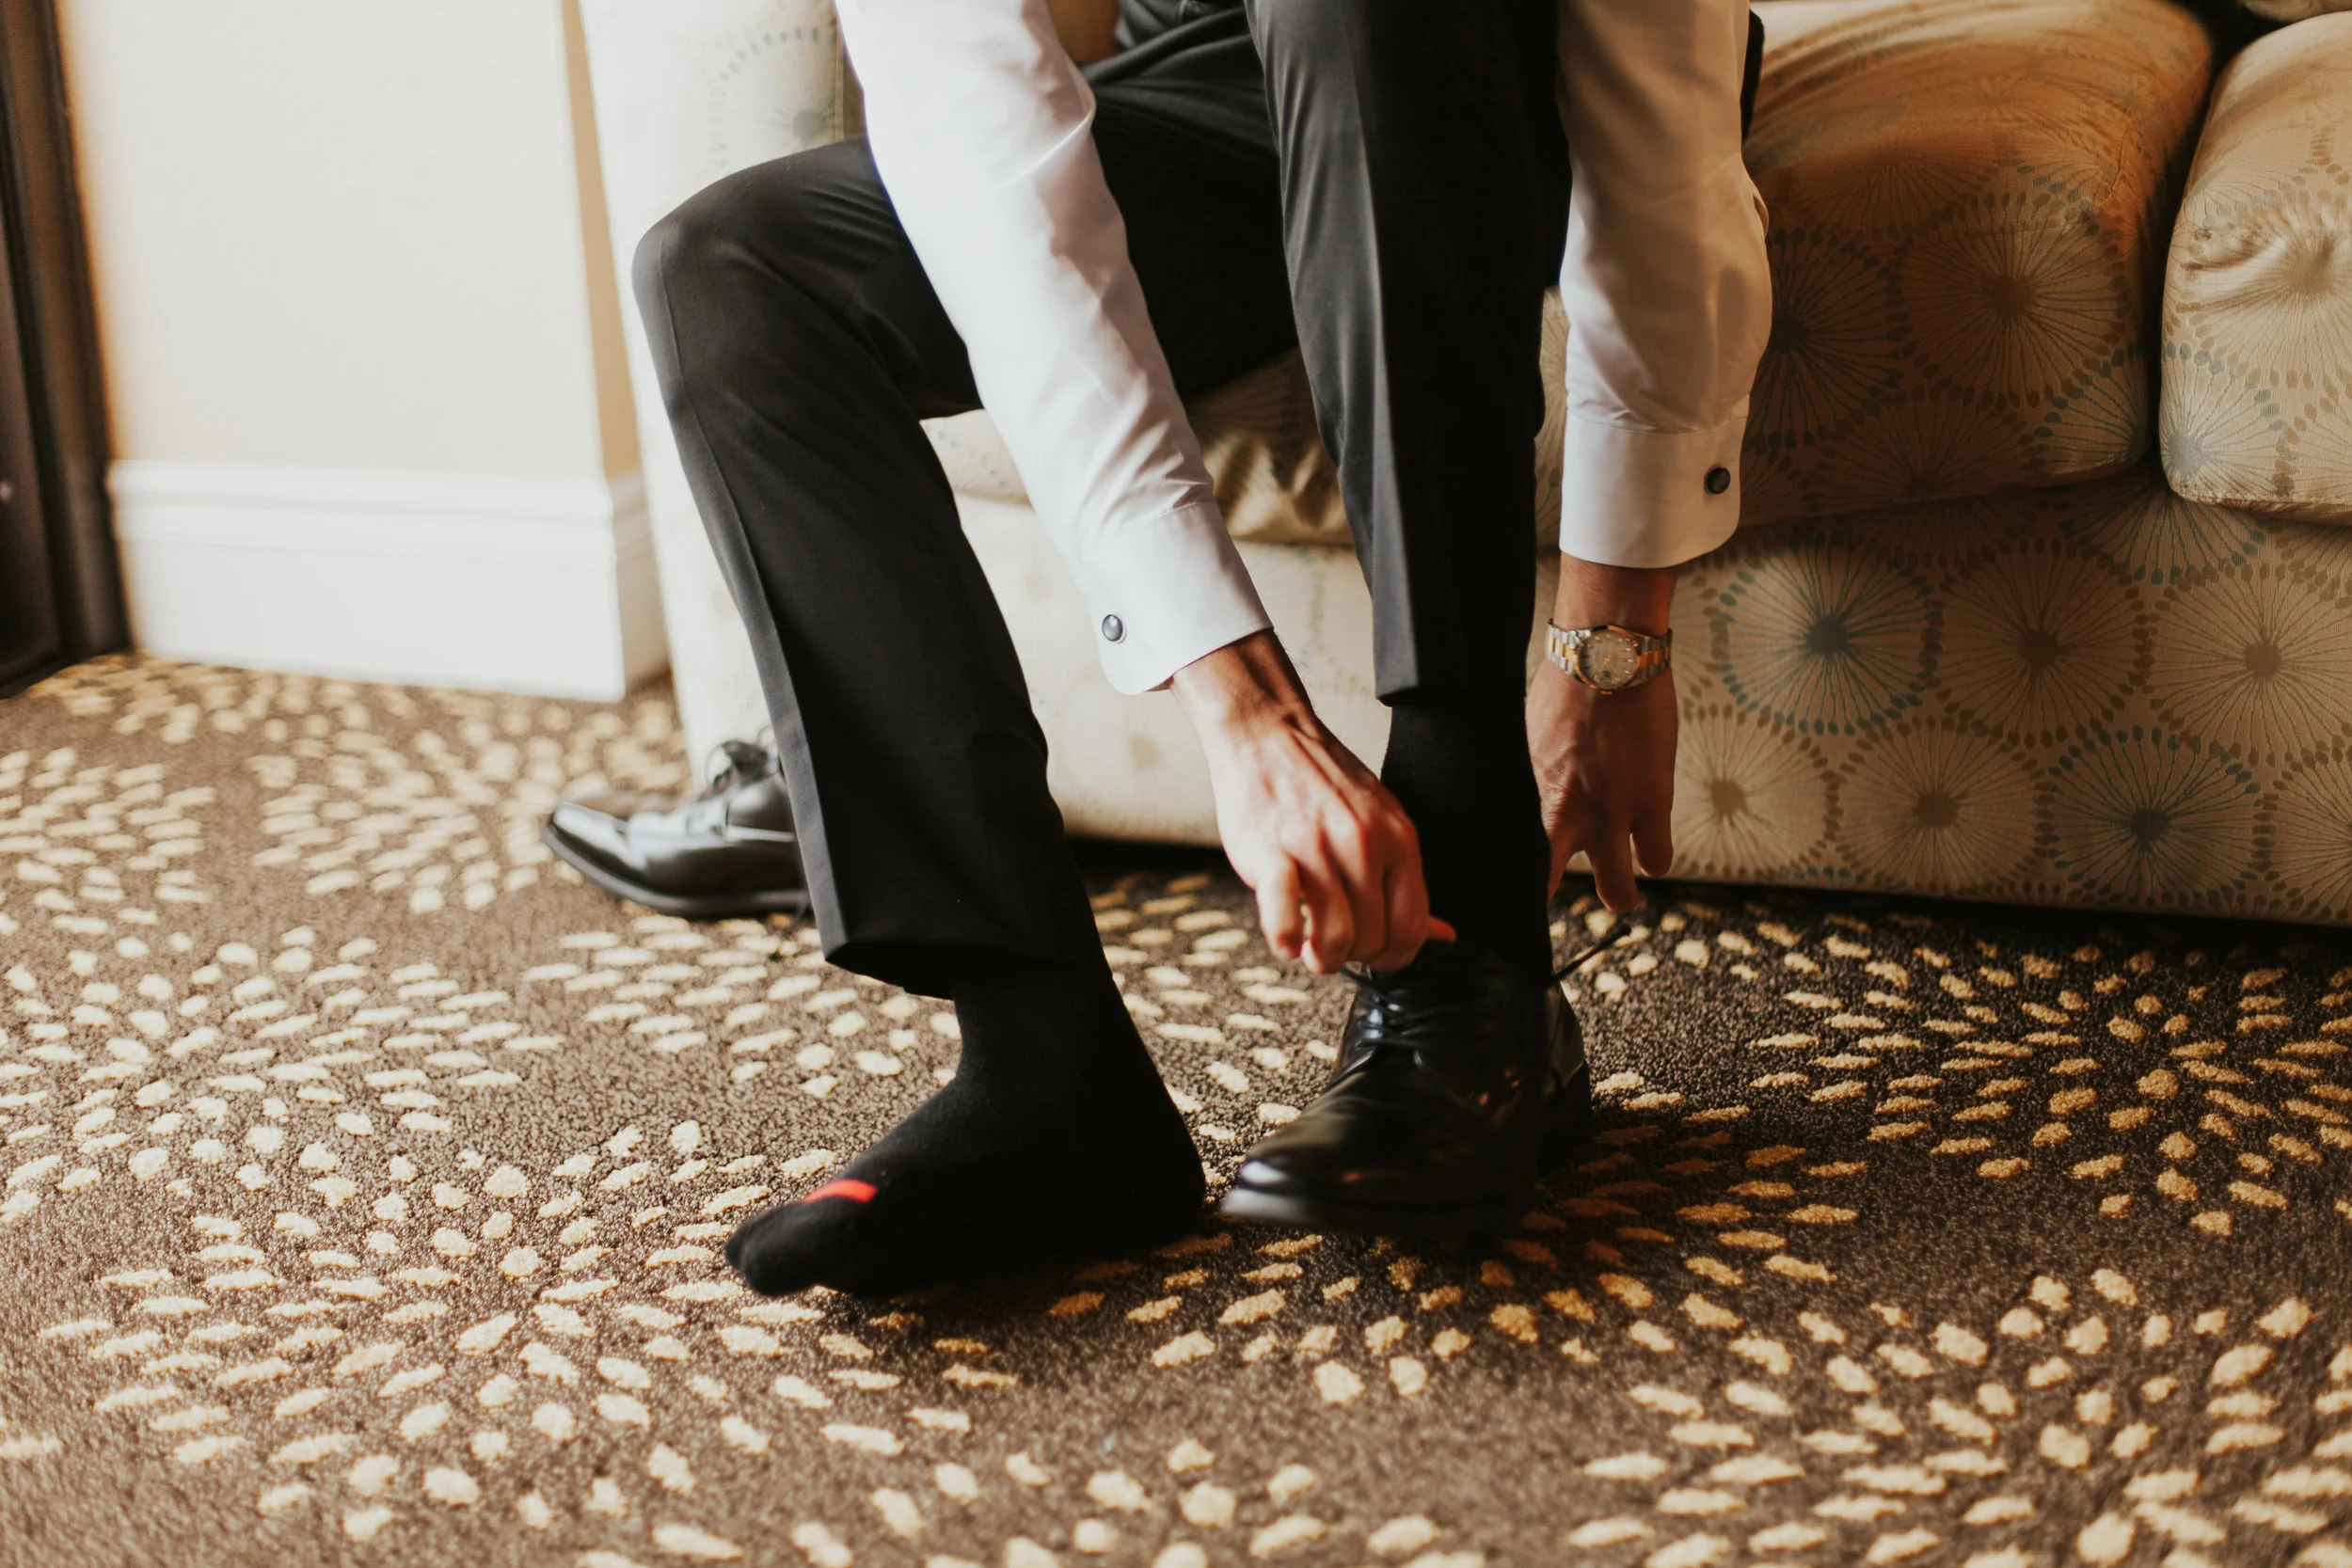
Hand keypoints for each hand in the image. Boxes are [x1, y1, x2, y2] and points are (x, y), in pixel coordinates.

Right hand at [1171, 631, 1453, 971]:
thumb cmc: (1322, 783)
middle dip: (1353, 957)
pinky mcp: (1270, 853)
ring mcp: (1317, 849)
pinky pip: (1283, 918)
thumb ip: (1407, 881)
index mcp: (1398, 838)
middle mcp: (1363, 844)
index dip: (1394, 958)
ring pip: (1335, 939)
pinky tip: (1284, 937)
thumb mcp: (1382, 821)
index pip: (1412, 927)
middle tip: (1332, 944)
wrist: (1268, 734)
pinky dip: (1285, 940)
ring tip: (1308, 946)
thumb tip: (1444, 934)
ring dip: (1321, 958)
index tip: (1372, 956)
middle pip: (1373, 940)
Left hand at [1529, 558, 1678, 911]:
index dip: (1509, 890)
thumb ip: (1527, 789)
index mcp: (1528, 801)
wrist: (1607, 657)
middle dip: (1553, 900)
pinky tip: (1647, 847)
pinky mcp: (1654, 801)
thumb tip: (1515, 812)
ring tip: (1620, 881)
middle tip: (1564, 890)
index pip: (1511, 866)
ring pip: (1619, 893)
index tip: (1508, 901)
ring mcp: (1613, 814)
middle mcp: (1566, 816)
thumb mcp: (1524, 747)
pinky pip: (1658, 860)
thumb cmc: (1562, 695)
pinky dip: (1654, 859)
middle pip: (1551, 891)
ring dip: (1620, 891)